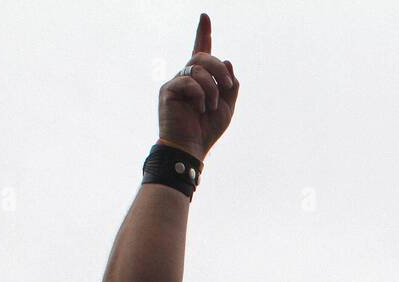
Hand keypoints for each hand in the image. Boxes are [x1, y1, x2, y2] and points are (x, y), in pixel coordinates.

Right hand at [157, 13, 238, 161]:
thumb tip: (228, 61)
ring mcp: (176, 82)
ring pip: (198, 69)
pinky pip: (190, 82)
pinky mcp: (168, 90)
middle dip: (220, 69)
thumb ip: (230, 86)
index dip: (203, 34)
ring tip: (211, 106)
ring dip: (213, 88)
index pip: (201, 51)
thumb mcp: (227, 107)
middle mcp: (186, 77)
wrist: (190, 147)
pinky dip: (201, 96)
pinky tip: (199, 108)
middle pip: (203, 56)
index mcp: (200, 79)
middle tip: (228, 86)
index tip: (205, 16)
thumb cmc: (207, 129)